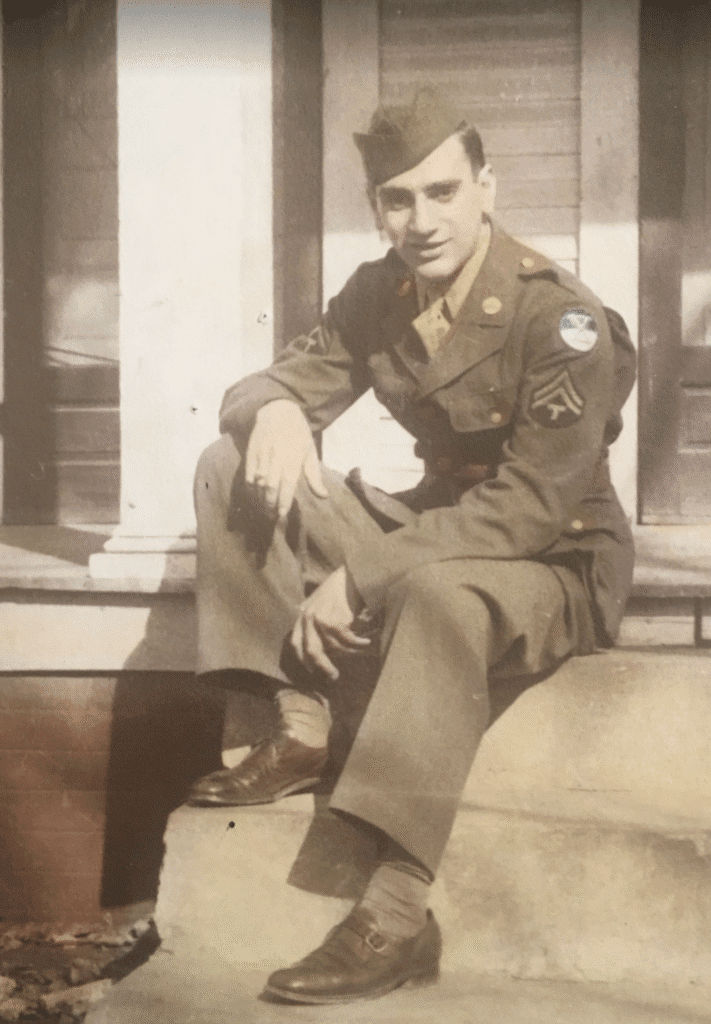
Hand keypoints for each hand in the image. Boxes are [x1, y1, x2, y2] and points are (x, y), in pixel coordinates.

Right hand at [244, 400, 327, 518]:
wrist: (278, 411)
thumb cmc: (298, 434)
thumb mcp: (310, 451)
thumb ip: (314, 475)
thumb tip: (324, 496)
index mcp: (293, 455)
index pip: (287, 482)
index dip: (283, 500)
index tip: (281, 514)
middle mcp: (276, 455)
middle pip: (270, 485)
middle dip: (270, 503)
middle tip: (271, 517)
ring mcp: (261, 453)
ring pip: (258, 482)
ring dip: (259, 499)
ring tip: (263, 511)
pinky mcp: (250, 452)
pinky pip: (247, 475)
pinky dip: (249, 489)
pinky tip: (253, 498)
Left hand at [291, 566, 368, 679]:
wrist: (352, 574)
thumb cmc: (339, 590)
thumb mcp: (320, 605)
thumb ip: (316, 625)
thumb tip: (324, 652)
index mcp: (302, 614)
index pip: (296, 642)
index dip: (303, 658)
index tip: (311, 670)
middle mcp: (308, 617)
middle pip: (312, 650)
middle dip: (323, 666)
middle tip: (333, 676)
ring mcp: (320, 619)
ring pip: (334, 647)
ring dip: (350, 651)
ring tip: (361, 650)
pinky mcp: (335, 620)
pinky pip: (347, 640)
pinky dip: (358, 644)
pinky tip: (366, 642)